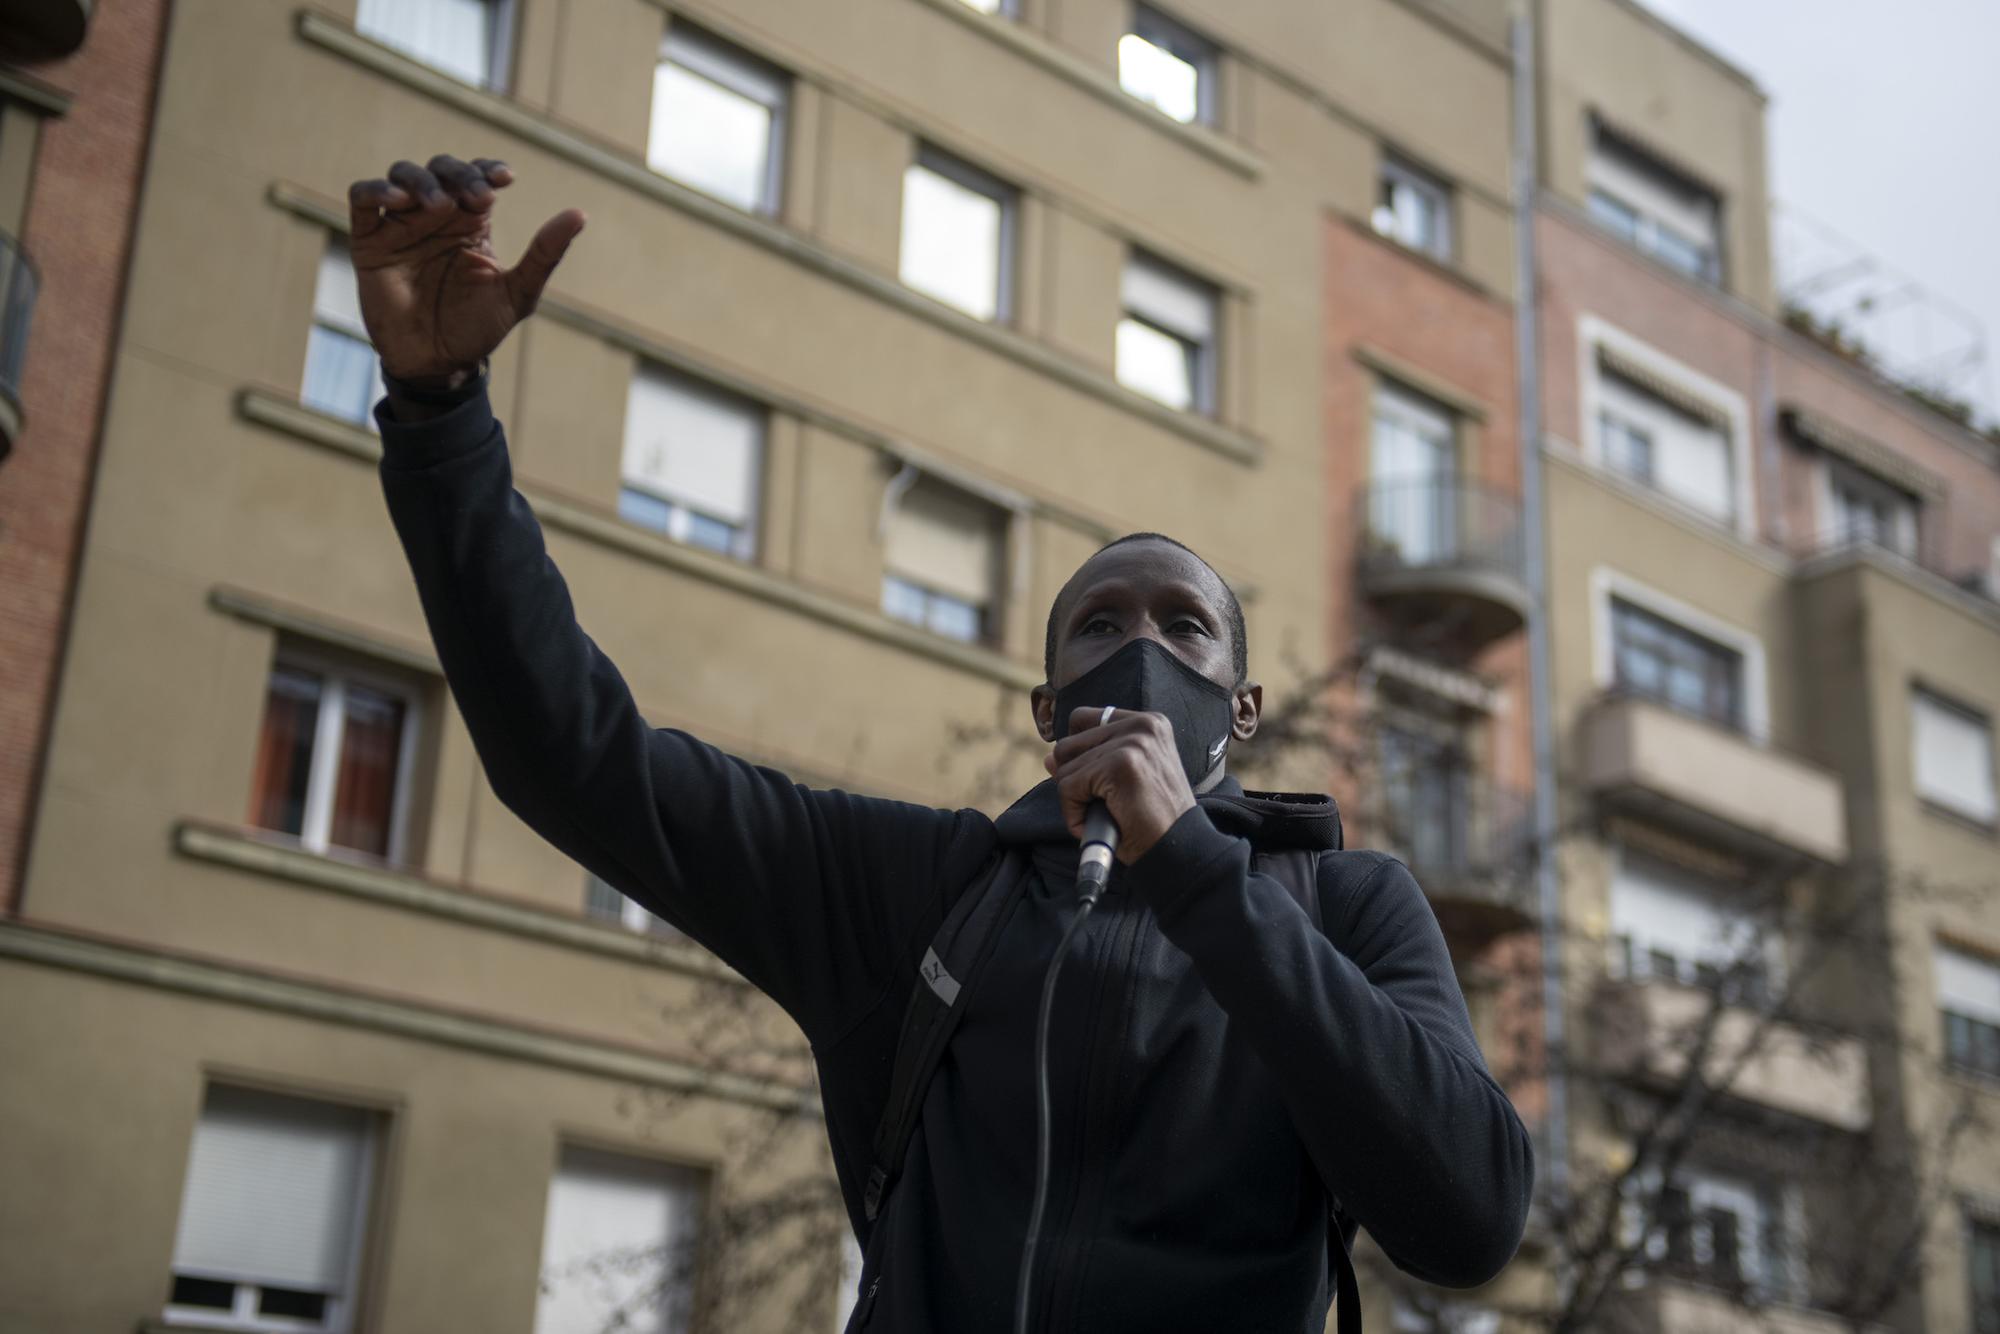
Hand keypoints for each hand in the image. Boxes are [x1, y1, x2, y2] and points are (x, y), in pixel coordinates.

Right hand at [345, 154, 586, 381]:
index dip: (488, 169)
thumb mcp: (518, 293)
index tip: (503, 179)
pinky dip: (377, 190)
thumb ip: (544, 254)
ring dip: (421, 180)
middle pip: (441, 169)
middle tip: (476, 197)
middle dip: (459, 173)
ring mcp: (402, 226)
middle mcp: (436, 217)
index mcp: (472, 223)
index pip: (478, 177)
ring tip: (437, 204)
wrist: (437, 363)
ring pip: (403, 175)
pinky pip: (364, 199)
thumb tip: (580, 214)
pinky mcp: (369, 240)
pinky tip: (398, 201)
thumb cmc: (478, 329)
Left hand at [1044, 707, 1196, 862]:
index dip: (1078, 752)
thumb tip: (1050, 758)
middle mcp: (1142, 725)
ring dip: (1076, 800)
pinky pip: (1068, 787)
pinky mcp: (1120, 765)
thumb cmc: (1153, 820)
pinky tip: (1101, 824)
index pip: (1083, 718)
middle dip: (1075, 780)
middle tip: (1104, 804)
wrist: (1179, 849)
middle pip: (1067, 744)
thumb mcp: (1125, 780)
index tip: (1093, 779)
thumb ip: (1091, 761)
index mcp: (1148, 723)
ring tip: (1106, 815)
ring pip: (1065, 767)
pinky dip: (1075, 815)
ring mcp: (1132, 742)